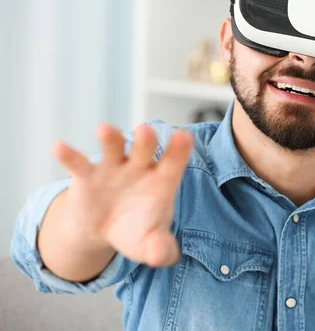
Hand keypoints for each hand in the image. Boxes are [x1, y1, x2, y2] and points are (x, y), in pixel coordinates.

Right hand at [52, 123, 193, 266]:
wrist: (105, 230)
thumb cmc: (137, 230)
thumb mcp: (150, 244)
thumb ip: (160, 249)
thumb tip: (159, 256)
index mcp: (161, 181)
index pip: (173, 164)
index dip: (179, 151)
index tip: (184, 137)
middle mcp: (139, 168)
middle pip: (145, 149)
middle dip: (145, 140)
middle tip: (146, 131)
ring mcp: (113, 168)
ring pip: (114, 148)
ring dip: (110, 139)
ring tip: (104, 130)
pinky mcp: (86, 176)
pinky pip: (78, 164)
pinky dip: (68, 155)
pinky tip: (59, 147)